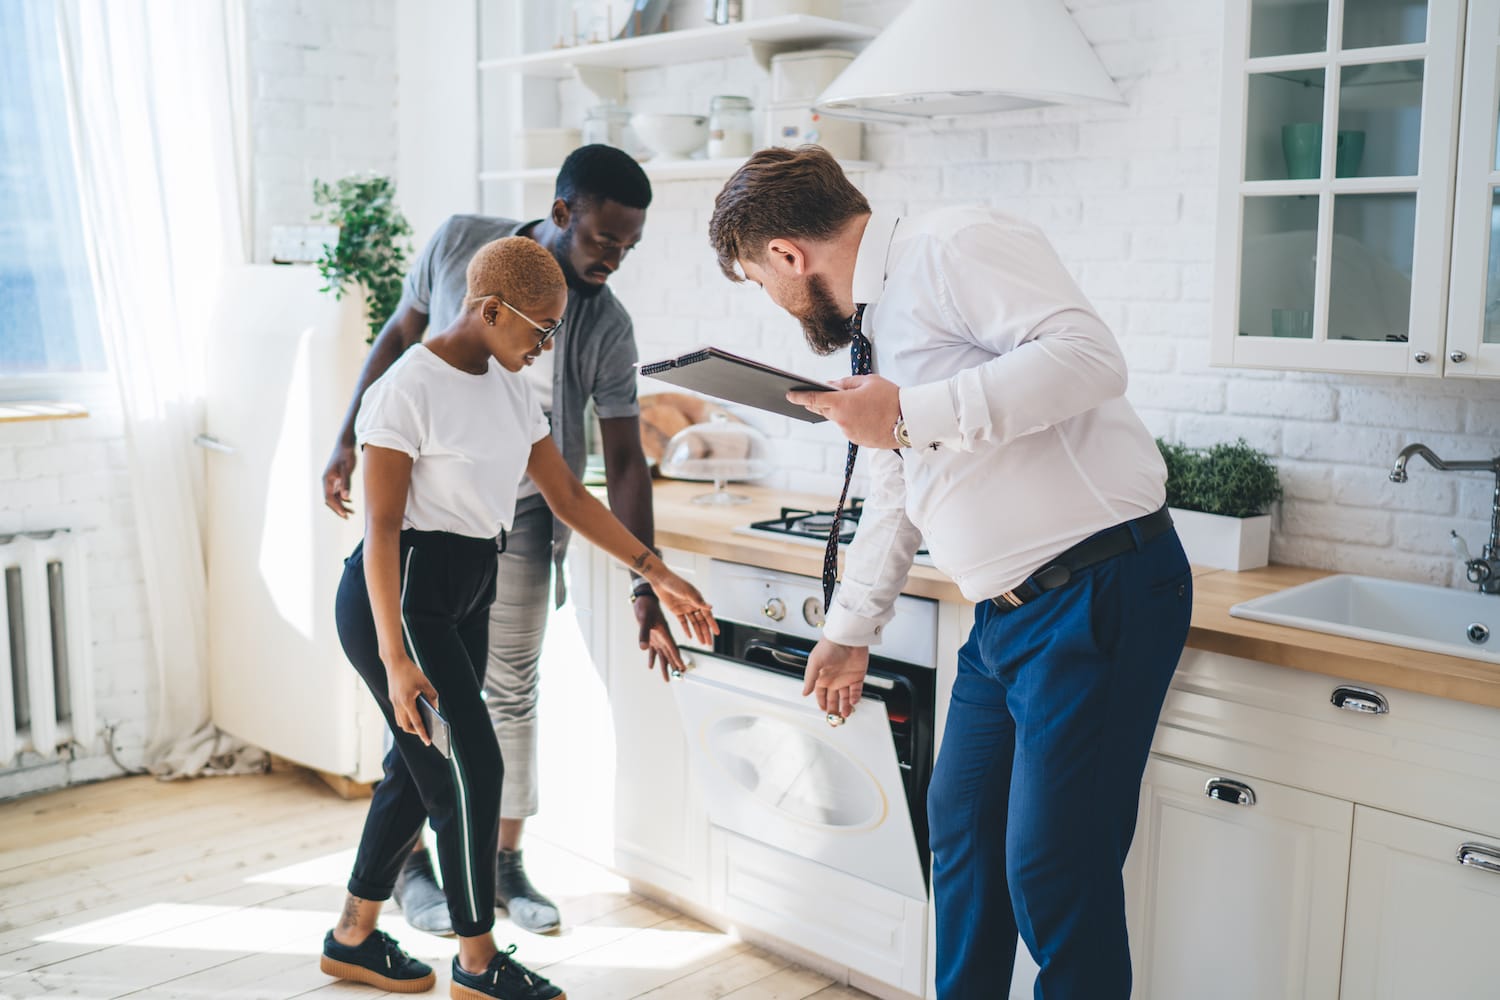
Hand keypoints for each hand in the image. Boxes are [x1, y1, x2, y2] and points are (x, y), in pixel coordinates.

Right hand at [323, 442, 356, 517]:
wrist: (345, 445)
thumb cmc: (346, 456)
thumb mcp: (347, 470)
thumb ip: (346, 483)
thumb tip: (345, 498)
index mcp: (327, 480)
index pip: (329, 498)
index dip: (337, 508)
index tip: (345, 515)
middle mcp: (327, 482)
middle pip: (330, 500)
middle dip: (338, 509)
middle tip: (348, 517)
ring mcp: (331, 481)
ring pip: (334, 497)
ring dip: (341, 505)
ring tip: (351, 512)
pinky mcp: (336, 479)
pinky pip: (337, 492)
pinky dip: (342, 498)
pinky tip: (350, 502)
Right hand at [385, 655, 438, 744]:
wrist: (394, 662)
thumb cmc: (411, 671)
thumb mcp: (425, 683)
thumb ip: (432, 697)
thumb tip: (436, 710)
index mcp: (407, 701)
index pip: (416, 723)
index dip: (423, 733)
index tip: (428, 742)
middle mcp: (398, 704)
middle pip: (406, 726)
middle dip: (416, 732)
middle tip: (426, 733)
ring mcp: (393, 702)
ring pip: (400, 721)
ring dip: (409, 726)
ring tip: (421, 726)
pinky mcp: (392, 699)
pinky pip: (398, 714)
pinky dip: (405, 718)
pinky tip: (414, 715)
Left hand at [633, 594, 685, 681]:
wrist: (644, 599)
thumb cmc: (646, 607)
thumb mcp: (644, 620)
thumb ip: (644, 634)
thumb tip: (643, 648)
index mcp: (665, 633)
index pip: (673, 648)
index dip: (677, 659)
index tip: (682, 668)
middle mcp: (663, 637)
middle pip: (669, 654)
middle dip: (674, 666)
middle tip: (678, 677)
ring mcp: (657, 637)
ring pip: (662, 655)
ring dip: (664, 666)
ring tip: (667, 678)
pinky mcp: (650, 637)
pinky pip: (653, 650)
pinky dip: (652, 659)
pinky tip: (651, 666)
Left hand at [652, 572, 718, 647]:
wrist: (661, 580)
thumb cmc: (675, 583)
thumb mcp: (688, 592)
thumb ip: (698, 601)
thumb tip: (711, 607)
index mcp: (698, 600)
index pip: (707, 615)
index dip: (712, 624)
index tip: (717, 633)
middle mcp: (693, 605)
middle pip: (701, 622)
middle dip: (706, 633)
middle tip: (709, 644)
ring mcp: (685, 608)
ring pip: (693, 624)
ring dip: (698, 633)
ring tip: (702, 643)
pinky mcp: (676, 610)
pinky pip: (683, 622)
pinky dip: (687, 629)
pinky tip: (690, 637)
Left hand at [787, 375, 901, 447]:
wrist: (909, 421)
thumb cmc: (890, 397)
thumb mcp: (868, 381)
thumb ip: (845, 383)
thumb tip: (830, 386)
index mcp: (841, 403)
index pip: (813, 399)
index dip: (799, 396)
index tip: (789, 394)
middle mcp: (841, 421)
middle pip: (823, 410)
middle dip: (821, 402)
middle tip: (820, 394)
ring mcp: (848, 433)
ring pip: (837, 419)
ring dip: (842, 411)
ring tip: (861, 403)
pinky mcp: (857, 440)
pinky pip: (848, 428)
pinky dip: (852, 420)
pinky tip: (866, 415)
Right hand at [802, 638, 869, 720]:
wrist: (847, 638)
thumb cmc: (829, 646)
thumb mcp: (815, 663)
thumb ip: (810, 679)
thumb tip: (804, 693)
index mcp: (822, 678)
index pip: (821, 695)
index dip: (822, 705)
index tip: (824, 713)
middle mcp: (834, 680)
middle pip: (833, 699)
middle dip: (834, 711)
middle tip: (835, 721)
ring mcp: (846, 679)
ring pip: (845, 698)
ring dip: (845, 707)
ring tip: (845, 715)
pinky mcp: (858, 676)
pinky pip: (857, 691)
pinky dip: (855, 698)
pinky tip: (853, 702)